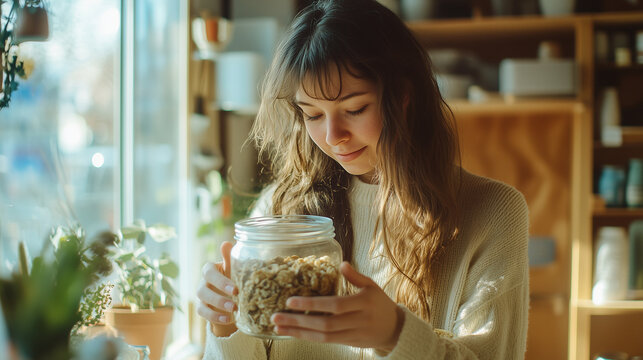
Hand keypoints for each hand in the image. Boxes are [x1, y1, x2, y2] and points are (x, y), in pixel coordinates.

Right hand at [196, 241, 237, 336]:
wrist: (233, 294)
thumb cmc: (234, 276)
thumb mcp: (235, 268)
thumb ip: (230, 258)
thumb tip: (226, 243)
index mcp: (210, 269)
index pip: (208, 271)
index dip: (220, 281)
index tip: (235, 289)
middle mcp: (203, 281)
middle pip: (202, 288)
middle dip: (218, 296)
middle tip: (235, 302)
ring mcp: (201, 295)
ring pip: (202, 301)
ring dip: (217, 306)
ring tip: (234, 310)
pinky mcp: (202, 308)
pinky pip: (203, 313)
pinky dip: (215, 317)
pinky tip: (228, 319)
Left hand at [271, 262, 403, 351]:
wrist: (395, 330)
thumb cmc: (380, 304)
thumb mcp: (372, 286)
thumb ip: (356, 276)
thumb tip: (341, 263)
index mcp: (364, 303)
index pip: (335, 305)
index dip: (313, 305)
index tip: (291, 301)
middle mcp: (358, 321)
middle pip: (325, 324)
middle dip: (298, 321)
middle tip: (276, 317)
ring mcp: (353, 335)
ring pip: (323, 337)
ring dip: (298, 333)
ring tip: (278, 327)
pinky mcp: (348, 344)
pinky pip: (325, 342)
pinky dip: (307, 337)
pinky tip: (293, 333)